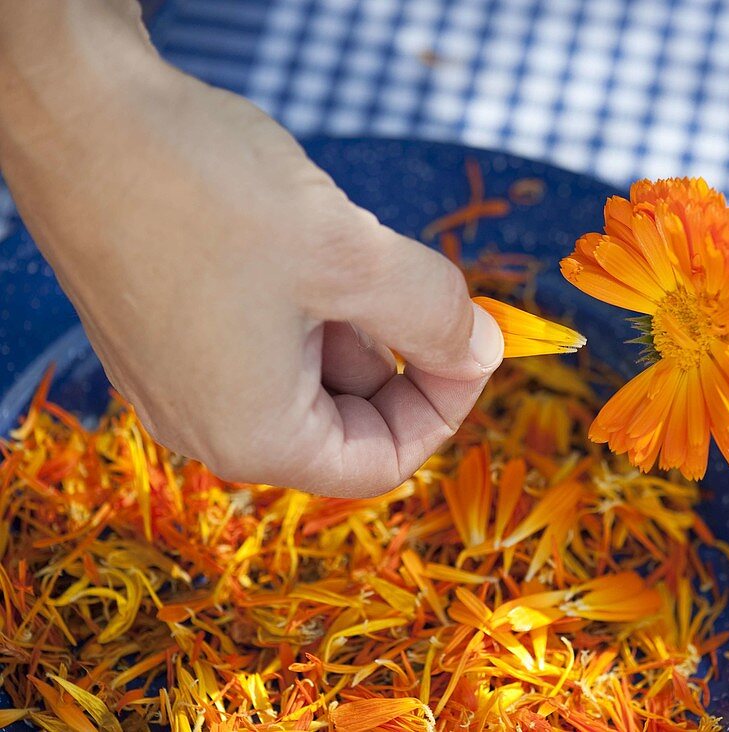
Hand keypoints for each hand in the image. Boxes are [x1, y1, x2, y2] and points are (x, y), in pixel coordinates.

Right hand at [0, 2, 501, 495]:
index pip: (381, 461)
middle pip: (346, 419)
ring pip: (309, 371)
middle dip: (399, 352)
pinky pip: (265, 338)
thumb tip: (484, 348)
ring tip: (340, 240)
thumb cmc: (204, 190)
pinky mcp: (165, 331)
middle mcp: (208, 424)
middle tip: (412, 274)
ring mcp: (179, 379)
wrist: (75, 110)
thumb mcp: (351, 258)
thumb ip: (434, 315)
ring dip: (353, 315)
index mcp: (253, 436)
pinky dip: (307, 299)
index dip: (444, 405)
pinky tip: (298, 235)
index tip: (473, 336)